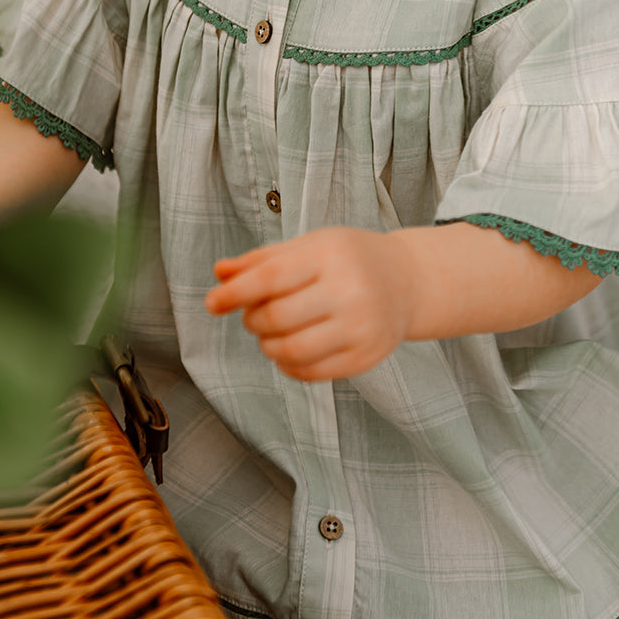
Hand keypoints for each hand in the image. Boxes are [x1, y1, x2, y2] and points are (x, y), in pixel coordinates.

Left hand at [204, 228, 415, 380]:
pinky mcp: (366, 357)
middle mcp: (349, 291)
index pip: (272, 277)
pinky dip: (288, 365)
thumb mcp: (308, 246)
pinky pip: (311, 372)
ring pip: (292, 350)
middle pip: (277, 317)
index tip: (212, 303)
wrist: (406, 281)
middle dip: (253, 320)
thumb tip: (219, 273)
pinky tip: (289, 350)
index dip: (235, 292)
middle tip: (254, 315)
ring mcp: (361, 327)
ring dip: (267, 345)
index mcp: (330, 256)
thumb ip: (262, 260)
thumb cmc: (347, 259)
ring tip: (271, 333)